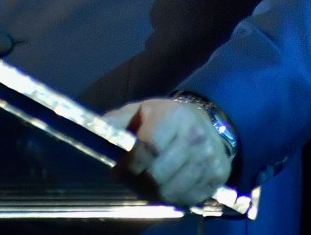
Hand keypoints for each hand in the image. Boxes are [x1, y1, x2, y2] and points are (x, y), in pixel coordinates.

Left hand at [103, 97, 231, 207]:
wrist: (209, 123)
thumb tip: (93, 132)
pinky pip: (185, 200)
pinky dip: (169, 199)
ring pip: (170, 192)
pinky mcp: (217, 178)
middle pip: (158, 175)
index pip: (149, 147)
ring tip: (143, 183)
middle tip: (128, 179)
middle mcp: (195, 137)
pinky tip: (162, 187)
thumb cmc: (167, 117)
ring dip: (150, 193)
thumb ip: (117, 121)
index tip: (117, 171)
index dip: (129, 164)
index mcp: (173, 116)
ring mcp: (208, 160)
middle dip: (137, 181)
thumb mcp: (141, 110)